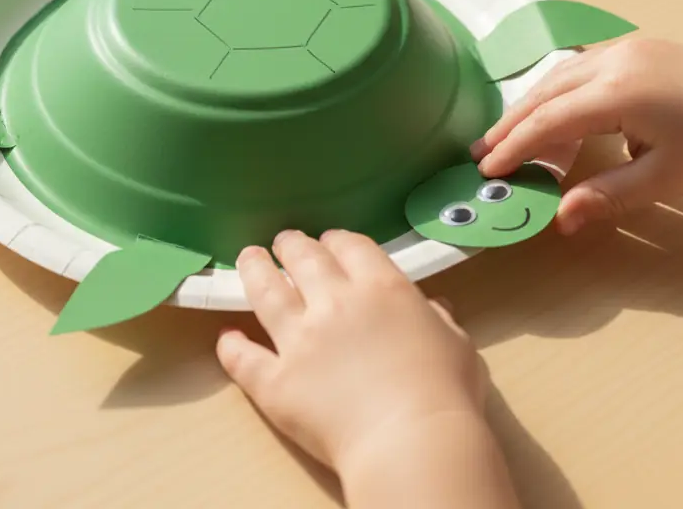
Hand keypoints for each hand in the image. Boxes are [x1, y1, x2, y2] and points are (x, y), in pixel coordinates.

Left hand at [215, 229, 484, 471]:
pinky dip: (233, 348)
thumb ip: (438, 320)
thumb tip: (434, 308)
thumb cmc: (445, 394)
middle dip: (292, 245)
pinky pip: (246, 359)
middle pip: (303, 258)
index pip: (350, 246)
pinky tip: (226, 339)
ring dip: (255, 270)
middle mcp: (334, 302)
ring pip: (266, 292)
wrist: (413, 442)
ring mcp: (300, 339)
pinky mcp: (277, 381)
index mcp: (380, 287)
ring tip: (248, 258)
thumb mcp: (456, 344)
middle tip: (285, 242)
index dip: (337, 241)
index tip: (331, 242)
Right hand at [472, 38, 682, 234]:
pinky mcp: (636, 47)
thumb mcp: (667, 178)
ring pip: (559, 74)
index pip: (548, 121)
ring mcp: (624, 48)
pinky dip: (556, 90)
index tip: (488, 168)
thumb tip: (560, 220)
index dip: (514, 146)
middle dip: (510, 123)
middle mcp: (611, 61)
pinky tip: (553, 110)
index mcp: (617, 92)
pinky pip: (579, 66)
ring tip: (508, 134)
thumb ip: (607, 195)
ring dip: (530, 104)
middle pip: (544, 92)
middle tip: (481, 151)